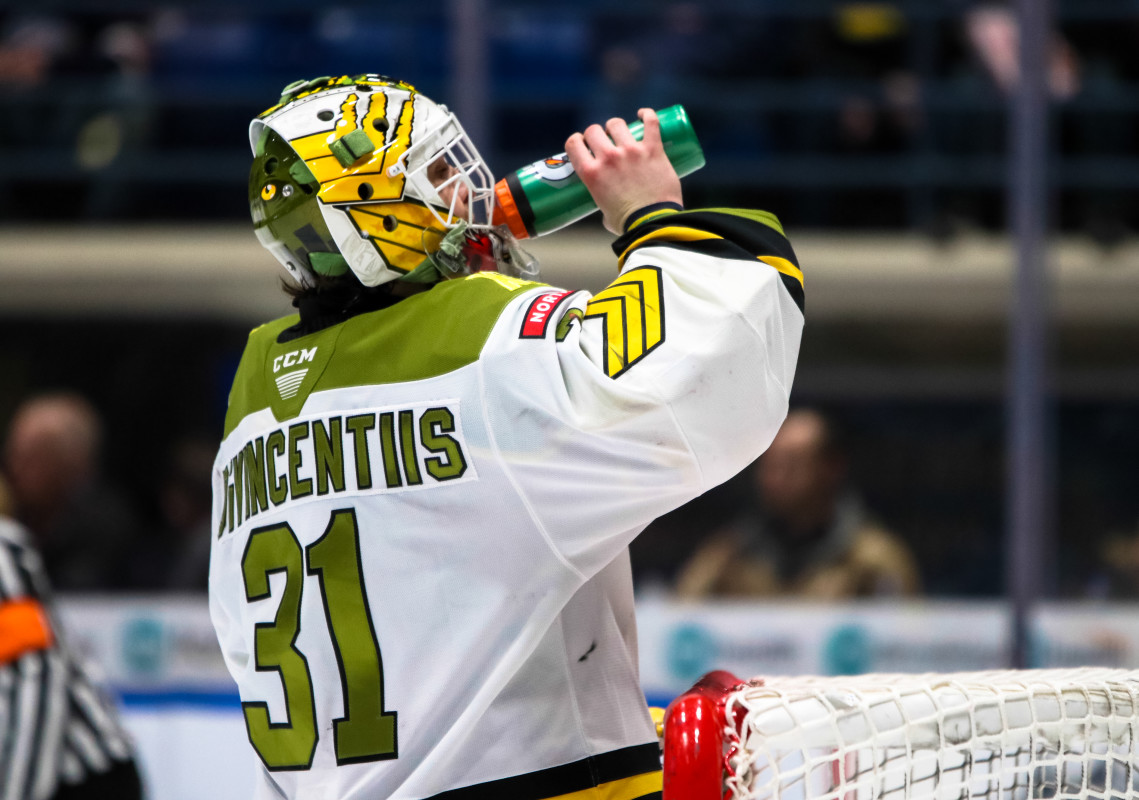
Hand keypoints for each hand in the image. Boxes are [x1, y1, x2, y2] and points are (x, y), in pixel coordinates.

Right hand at [565, 109, 682, 234]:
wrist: (654, 225)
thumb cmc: (628, 225)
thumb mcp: (604, 213)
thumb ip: (604, 202)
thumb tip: (608, 205)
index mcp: (591, 174)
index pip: (574, 144)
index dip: (578, 141)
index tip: (583, 145)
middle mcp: (608, 158)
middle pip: (594, 130)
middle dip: (597, 134)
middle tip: (604, 142)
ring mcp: (631, 151)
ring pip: (617, 124)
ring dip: (617, 126)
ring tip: (622, 133)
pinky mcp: (653, 150)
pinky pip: (650, 122)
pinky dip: (647, 115)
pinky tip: (643, 115)